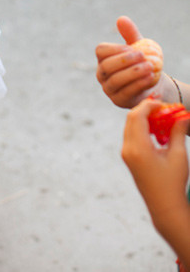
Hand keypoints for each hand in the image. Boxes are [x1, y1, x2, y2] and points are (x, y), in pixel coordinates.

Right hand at [95, 16, 165, 107]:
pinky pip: (126, 92)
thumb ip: (130, 33)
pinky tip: (150, 77)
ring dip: (133, 73)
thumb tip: (121, 19)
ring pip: (116, 80)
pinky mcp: (118, 100)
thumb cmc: (141, 62)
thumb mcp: (138, 46)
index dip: (115, 49)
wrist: (152, 83)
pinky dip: (138, 84)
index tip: (131, 47)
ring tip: (149, 66)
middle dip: (125, 60)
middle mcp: (102, 74)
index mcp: (103, 58)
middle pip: (107, 66)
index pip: (101, 51)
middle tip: (142, 55)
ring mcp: (109, 88)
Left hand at [122, 98, 189, 229]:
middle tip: (162, 108)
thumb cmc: (174, 182)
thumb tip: (182, 115)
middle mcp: (128, 149)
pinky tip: (155, 128)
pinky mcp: (128, 157)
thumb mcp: (178, 155)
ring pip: (129, 125)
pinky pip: (130, 134)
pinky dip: (140, 127)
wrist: (164, 206)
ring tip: (160, 117)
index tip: (163, 104)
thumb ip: (177, 132)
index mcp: (139, 148)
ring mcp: (126, 153)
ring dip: (142, 117)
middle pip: (131, 118)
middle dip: (145, 109)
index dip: (149, 105)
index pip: (138, 116)